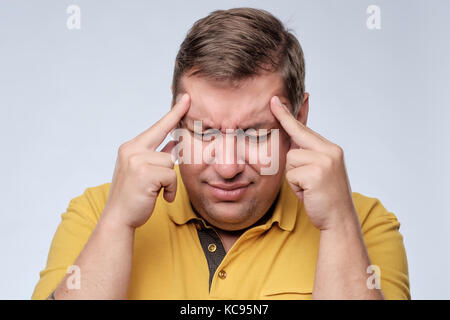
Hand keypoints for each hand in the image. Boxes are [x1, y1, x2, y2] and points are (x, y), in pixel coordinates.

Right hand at [102, 94, 190, 228]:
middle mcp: (132, 150)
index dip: (173, 113)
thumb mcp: (143, 172)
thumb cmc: (133, 196)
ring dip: (169, 180)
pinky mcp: (145, 173)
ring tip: (158, 191)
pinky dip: (170, 189)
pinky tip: (161, 197)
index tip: (185, 99)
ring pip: (171, 162)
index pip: (156, 127)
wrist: (118, 218)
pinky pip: (171, 176)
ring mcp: (137, 160)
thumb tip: (173, 144)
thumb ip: (157, 156)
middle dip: (176, 131)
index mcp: (131, 148)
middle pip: (167, 142)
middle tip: (187, 100)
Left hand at [270, 96, 356, 230]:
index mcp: (331, 149)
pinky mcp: (316, 173)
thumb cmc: (324, 198)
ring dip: (293, 177)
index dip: (288, 115)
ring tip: (308, 189)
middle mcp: (330, 151)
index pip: (305, 129)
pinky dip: (295, 187)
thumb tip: (290, 142)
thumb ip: (307, 155)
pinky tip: (308, 194)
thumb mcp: (319, 172)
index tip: (275, 100)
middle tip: (275, 106)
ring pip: (289, 160)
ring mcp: (324, 161)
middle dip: (287, 134)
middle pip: (295, 140)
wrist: (339, 220)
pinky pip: (291, 174)